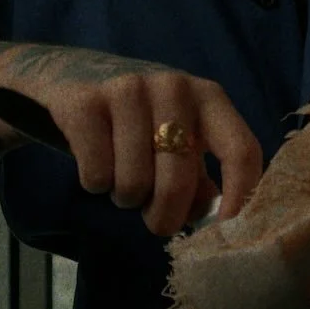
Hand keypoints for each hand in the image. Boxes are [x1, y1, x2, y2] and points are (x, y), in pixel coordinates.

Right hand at [0, 43, 262, 238]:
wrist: (68, 73)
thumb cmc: (136, 117)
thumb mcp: (176, 136)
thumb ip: (199, 176)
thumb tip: (211, 220)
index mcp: (208, 97)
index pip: (242, 150)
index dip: (238, 198)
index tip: (223, 235)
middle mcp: (173, 86)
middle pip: (179, 180)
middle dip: (164, 216)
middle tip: (154, 221)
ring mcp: (128, 89)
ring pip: (133, 184)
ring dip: (124, 197)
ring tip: (120, 177)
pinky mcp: (85, 102)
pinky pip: (96, 174)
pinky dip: (94, 184)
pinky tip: (94, 163)